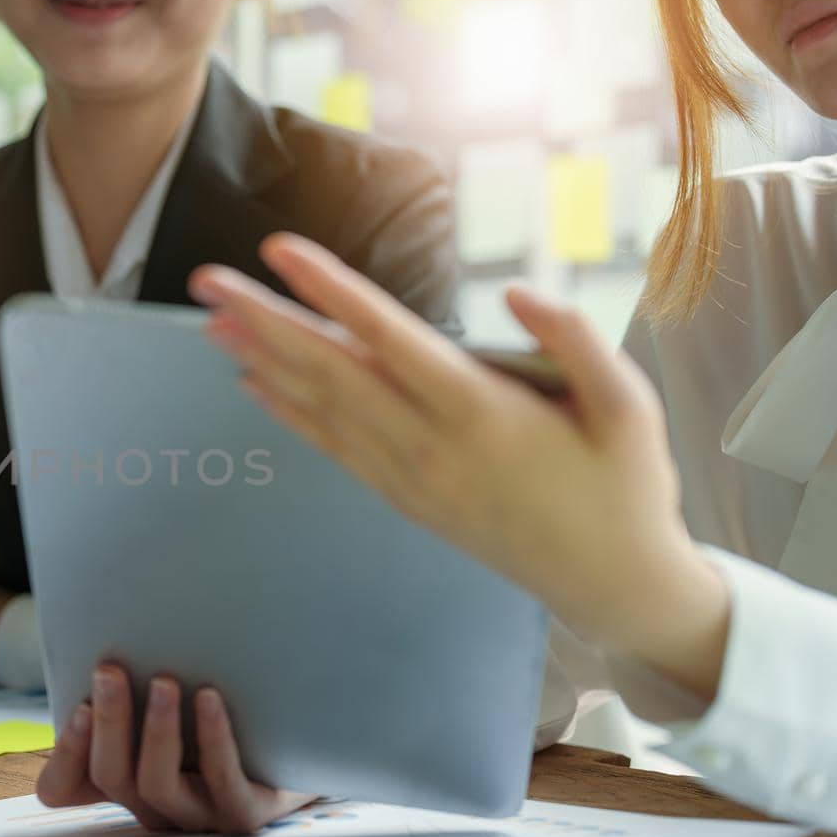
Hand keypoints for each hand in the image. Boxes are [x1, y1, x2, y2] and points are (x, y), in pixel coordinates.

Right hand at [36, 664, 313, 834]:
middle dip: (108, 720)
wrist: (303, 749)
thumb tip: (110, 630)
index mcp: (127, 779)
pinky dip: (212, 737)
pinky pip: (222, 781)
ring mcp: (198, 815)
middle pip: (112, 776)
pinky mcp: (244, 815)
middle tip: (111, 669)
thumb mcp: (172, 701)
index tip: (78, 703)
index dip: (66, 754)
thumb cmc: (226, 713)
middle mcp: (155, 804)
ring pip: (157, 785)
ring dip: (156, 730)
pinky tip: (211, 696)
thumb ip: (137, 683)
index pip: (66, 790)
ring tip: (166, 681)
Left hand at [191, 233, 729, 697]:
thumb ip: (576, 341)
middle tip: (205, 278)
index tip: (279, 251)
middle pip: (330, 371)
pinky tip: (253, 382)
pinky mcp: (403, 497)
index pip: (388, 338)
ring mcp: (409, 477)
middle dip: (264, 319)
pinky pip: (332, 446)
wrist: (611, 585)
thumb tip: (517, 292)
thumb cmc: (626, 486)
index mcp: (483, 413)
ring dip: (262, 361)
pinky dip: (288, 412)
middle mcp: (430, 445)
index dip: (330, 291)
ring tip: (211, 320)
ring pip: (320, 408)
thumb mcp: (631, 407)